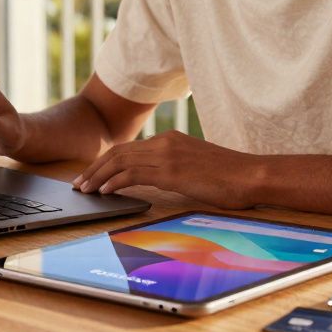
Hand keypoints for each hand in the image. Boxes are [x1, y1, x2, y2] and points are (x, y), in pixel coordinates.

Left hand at [73, 130, 258, 208]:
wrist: (252, 175)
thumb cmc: (230, 177)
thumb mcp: (195, 166)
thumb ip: (174, 167)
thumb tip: (156, 179)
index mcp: (170, 139)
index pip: (127, 149)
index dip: (105, 162)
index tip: (91, 174)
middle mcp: (165, 143)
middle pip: (118, 153)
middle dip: (94, 168)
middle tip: (79, 183)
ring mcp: (167, 155)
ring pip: (120, 162)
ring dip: (98, 176)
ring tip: (85, 189)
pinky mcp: (171, 171)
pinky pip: (134, 174)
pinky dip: (115, 182)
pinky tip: (105, 192)